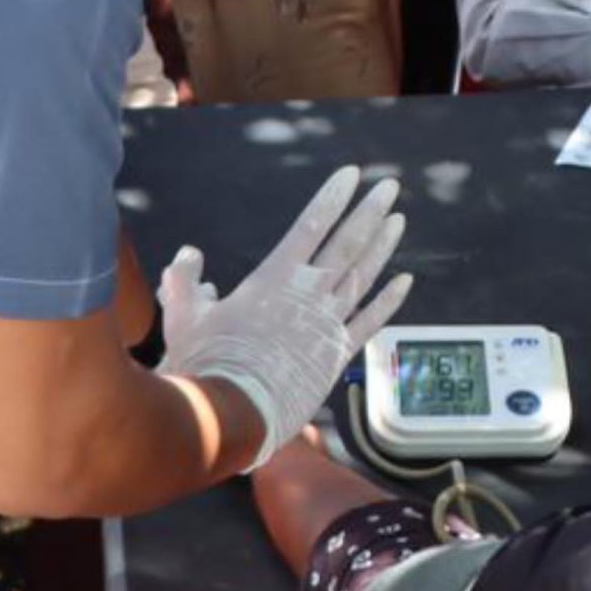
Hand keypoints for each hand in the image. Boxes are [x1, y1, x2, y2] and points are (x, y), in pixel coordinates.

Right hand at [157, 168, 413, 470]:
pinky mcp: (337, 355)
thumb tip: (187, 256)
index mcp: (274, 277)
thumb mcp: (185, 317)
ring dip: (383, 246)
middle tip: (389, 187)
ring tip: (398, 220)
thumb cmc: (206, 365)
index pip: (311, 225)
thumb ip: (185, 282)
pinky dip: (389, 301)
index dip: (333, 197)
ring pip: (363, 275)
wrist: (231, 415)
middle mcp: (308, 293)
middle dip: (369, 211)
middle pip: (347, 242)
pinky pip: (370, 321)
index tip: (352, 175)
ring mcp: (327, 323)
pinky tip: (405, 282)